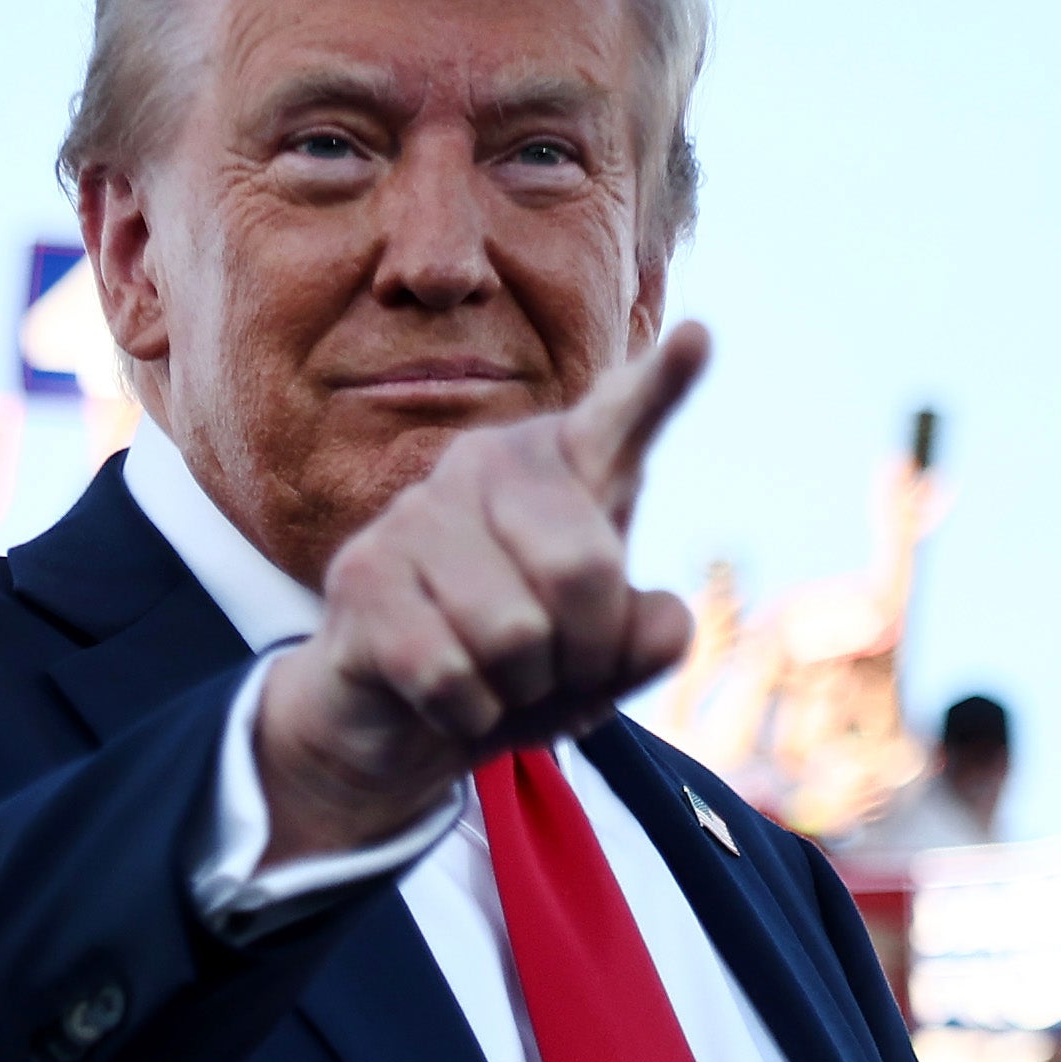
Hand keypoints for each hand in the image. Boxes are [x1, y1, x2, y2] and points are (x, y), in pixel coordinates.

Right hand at [249, 323, 711, 854]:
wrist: (394, 721)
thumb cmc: (516, 672)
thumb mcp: (602, 662)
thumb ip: (649, 639)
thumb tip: (659, 626)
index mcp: (561, 466)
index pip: (620, 419)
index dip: (662, 384)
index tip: (697, 341)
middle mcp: (486, 464)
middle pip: (584, 569)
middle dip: (584, 653)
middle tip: (554, 671)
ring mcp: (416, 513)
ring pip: (513, 633)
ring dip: (517, 691)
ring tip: (492, 680)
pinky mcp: (363, 573)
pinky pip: (449, 673)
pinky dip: (465, 715)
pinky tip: (447, 699)